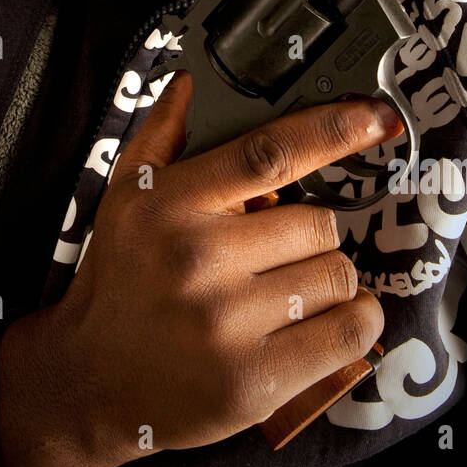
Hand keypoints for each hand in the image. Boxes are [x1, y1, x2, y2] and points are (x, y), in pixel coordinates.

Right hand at [50, 69, 399, 461]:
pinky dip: (354, 324)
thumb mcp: (124, 201)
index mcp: (170, 204)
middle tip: (276, 257)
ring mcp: (227, 322)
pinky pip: (348, 333)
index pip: (269, 153)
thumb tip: (187, 83)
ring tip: (287, 295)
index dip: (332, 130)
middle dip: (310, 238)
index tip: (376, 117)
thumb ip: (160, 137)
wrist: (91, 382)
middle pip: (319, 224)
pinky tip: (327, 324)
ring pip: (338, 276)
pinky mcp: (254, 379)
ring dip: (327, 283)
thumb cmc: (119, 285)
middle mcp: (198, 258)